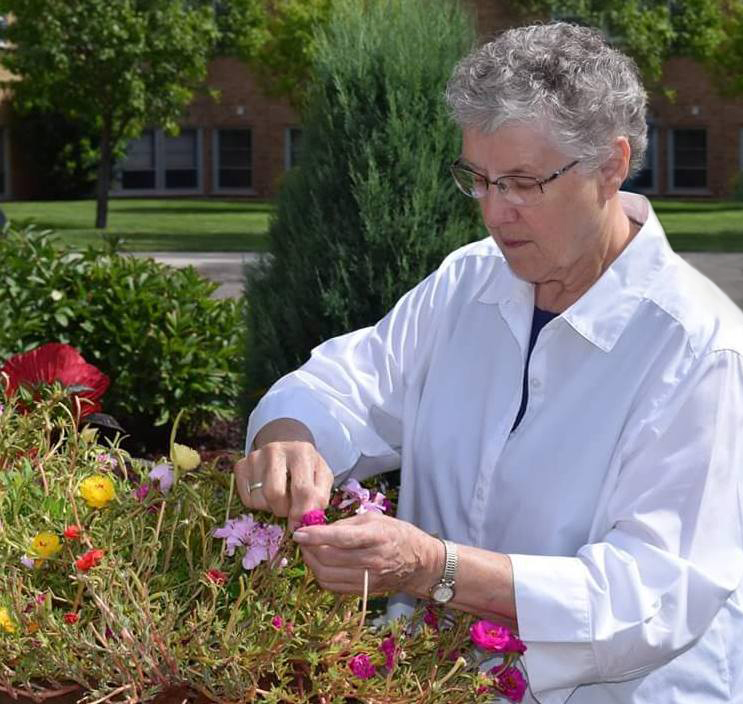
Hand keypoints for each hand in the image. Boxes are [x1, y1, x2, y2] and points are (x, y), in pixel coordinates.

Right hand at [234, 419, 333, 527]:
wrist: (287, 448)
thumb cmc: (307, 467)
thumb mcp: (322, 478)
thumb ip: (320, 498)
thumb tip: (305, 521)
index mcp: (302, 452)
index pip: (302, 489)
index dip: (302, 512)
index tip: (301, 524)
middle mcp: (276, 450)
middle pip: (275, 494)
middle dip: (284, 510)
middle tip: (290, 508)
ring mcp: (255, 457)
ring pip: (259, 499)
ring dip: (272, 508)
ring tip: (281, 497)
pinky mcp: (241, 465)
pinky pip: (247, 499)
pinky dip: (259, 504)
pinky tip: (267, 493)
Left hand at [292, 512, 442, 596]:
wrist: (421, 564)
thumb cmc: (398, 534)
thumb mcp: (376, 519)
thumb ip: (347, 524)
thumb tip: (320, 529)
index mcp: (375, 537)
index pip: (340, 538)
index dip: (315, 535)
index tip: (299, 532)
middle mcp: (371, 560)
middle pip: (329, 559)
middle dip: (308, 549)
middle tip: (302, 540)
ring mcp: (367, 579)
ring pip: (327, 576)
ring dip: (312, 564)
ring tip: (309, 551)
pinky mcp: (364, 591)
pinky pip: (333, 586)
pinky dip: (321, 576)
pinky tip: (320, 564)